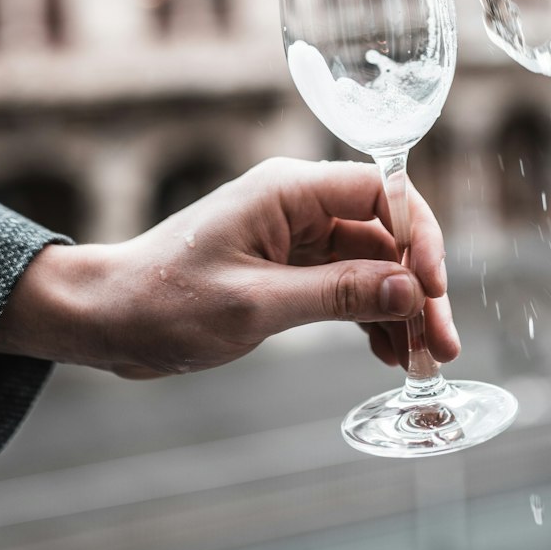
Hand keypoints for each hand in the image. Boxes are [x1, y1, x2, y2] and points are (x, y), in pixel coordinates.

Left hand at [0, 157, 460, 377]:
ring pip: (370, 264)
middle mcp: (299, 204)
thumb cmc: (166, 301)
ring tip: (424, 360)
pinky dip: (370, 316)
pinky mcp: (287, 268)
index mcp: (289, 189)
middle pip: (383, 233)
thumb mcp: (256, 305)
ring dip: (400, 308)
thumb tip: (409, 290)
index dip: (418, 236)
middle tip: (442, 343)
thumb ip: (337, 294)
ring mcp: (294, 237)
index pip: (381, 191)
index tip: (432, 289)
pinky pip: (345, 285)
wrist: (108, 318)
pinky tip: (388, 353)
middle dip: (417, 286)